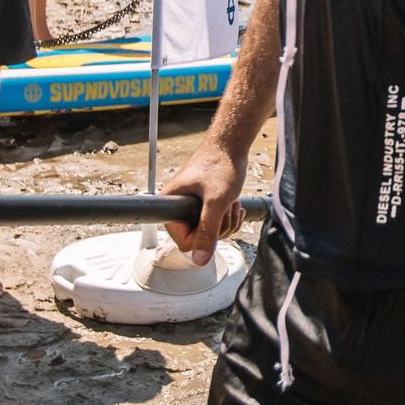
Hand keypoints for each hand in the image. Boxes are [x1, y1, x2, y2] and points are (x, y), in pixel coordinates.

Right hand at [159, 142, 246, 263]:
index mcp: (170, 205)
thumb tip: (200, 260)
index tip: (215, 222)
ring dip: (227, 221)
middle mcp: (178, 207)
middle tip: (226, 207)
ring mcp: (192, 206)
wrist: (232, 144)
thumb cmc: (221, 164)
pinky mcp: (204, 204)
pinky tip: (234, 204)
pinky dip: (229, 217)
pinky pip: (216, 223)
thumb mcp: (216, 202)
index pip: (184, 242)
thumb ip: (208, 231)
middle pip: (199, 239)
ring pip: (211, 232)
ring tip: (231, 202)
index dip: (204, 238)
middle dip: (220, 227)